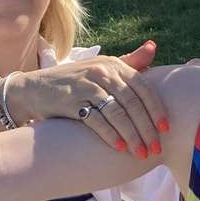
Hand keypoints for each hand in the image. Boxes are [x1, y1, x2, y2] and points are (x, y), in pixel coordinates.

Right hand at [8, 42, 169, 158]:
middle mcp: (102, 71)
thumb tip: (153, 47)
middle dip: (147, 128)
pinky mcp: (71, 100)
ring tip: (140, 153)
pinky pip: (97, 120)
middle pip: (132, 102)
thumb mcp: (100, 67)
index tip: (166, 129)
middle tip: (155, 147)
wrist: (33, 89)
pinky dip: (110, 135)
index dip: (156, 108)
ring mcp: (86, 85)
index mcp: (113, 64)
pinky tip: (120, 148)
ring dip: (132, 135)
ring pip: (117, 113)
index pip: (143, 86)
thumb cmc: (74, 81)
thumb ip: (128, 62)